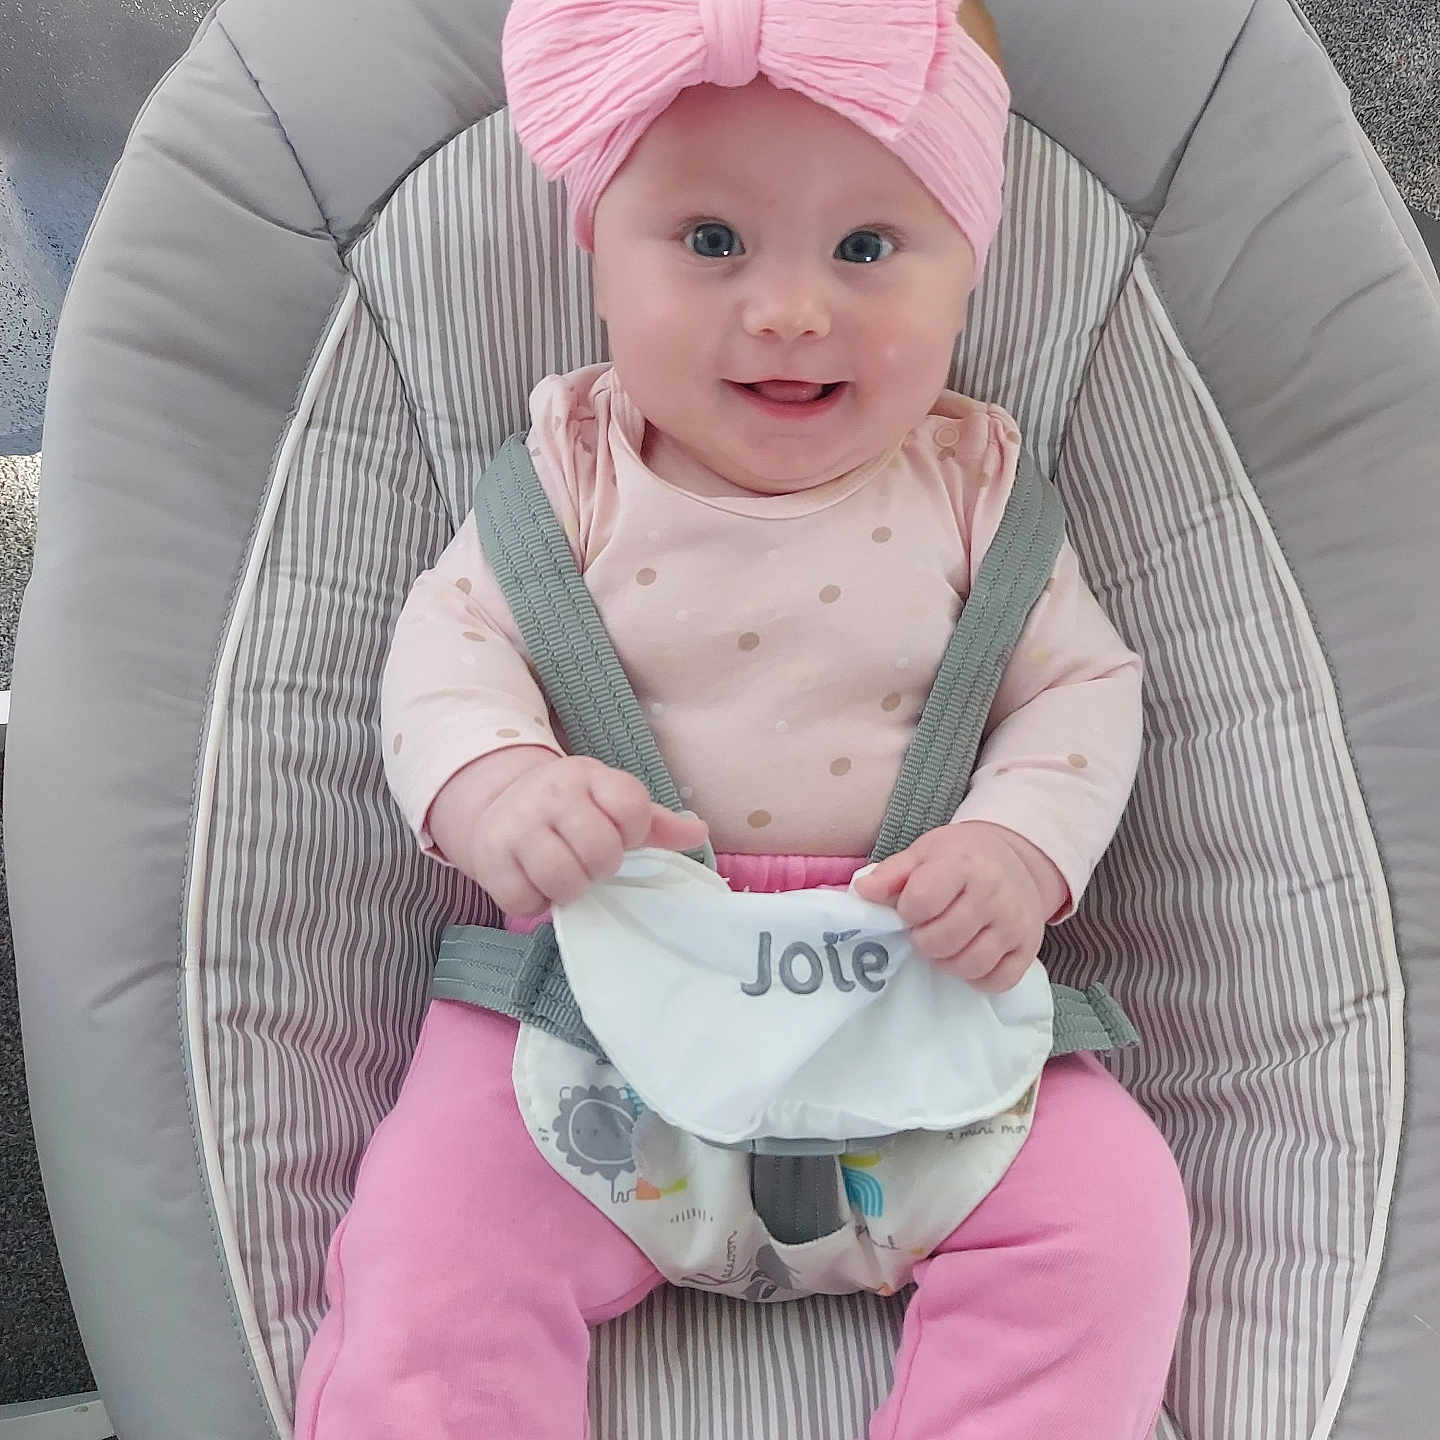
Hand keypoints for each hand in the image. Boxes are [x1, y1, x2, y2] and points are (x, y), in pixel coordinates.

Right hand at [428, 751, 707, 915]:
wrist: (500, 803)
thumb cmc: (573, 811)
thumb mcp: (612, 805)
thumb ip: (657, 824)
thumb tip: (700, 832)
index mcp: (588, 776)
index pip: (631, 807)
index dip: (632, 832)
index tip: (619, 835)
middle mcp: (550, 793)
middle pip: (600, 850)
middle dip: (601, 867)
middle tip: (590, 864)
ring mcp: (516, 823)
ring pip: (562, 879)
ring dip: (571, 890)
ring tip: (566, 877)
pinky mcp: (488, 856)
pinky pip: (524, 900)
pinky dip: (536, 903)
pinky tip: (537, 885)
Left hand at [852, 821, 1062, 992]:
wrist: (1015, 857)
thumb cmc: (960, 857)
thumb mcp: (923, 852)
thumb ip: (890, 874)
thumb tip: (861, 893)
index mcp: (963, 864)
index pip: (922, 901)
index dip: (908, 911)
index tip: (910, 908)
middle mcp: (994, 893)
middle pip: (943, 940)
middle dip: (924, 940)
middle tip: (925, 930)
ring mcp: (1015, 922)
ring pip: (970, 965)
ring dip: (947, 962)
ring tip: (945, 944)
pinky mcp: (1030, 947)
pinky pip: (998, 981)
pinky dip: (979, 978)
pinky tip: (969, 957)